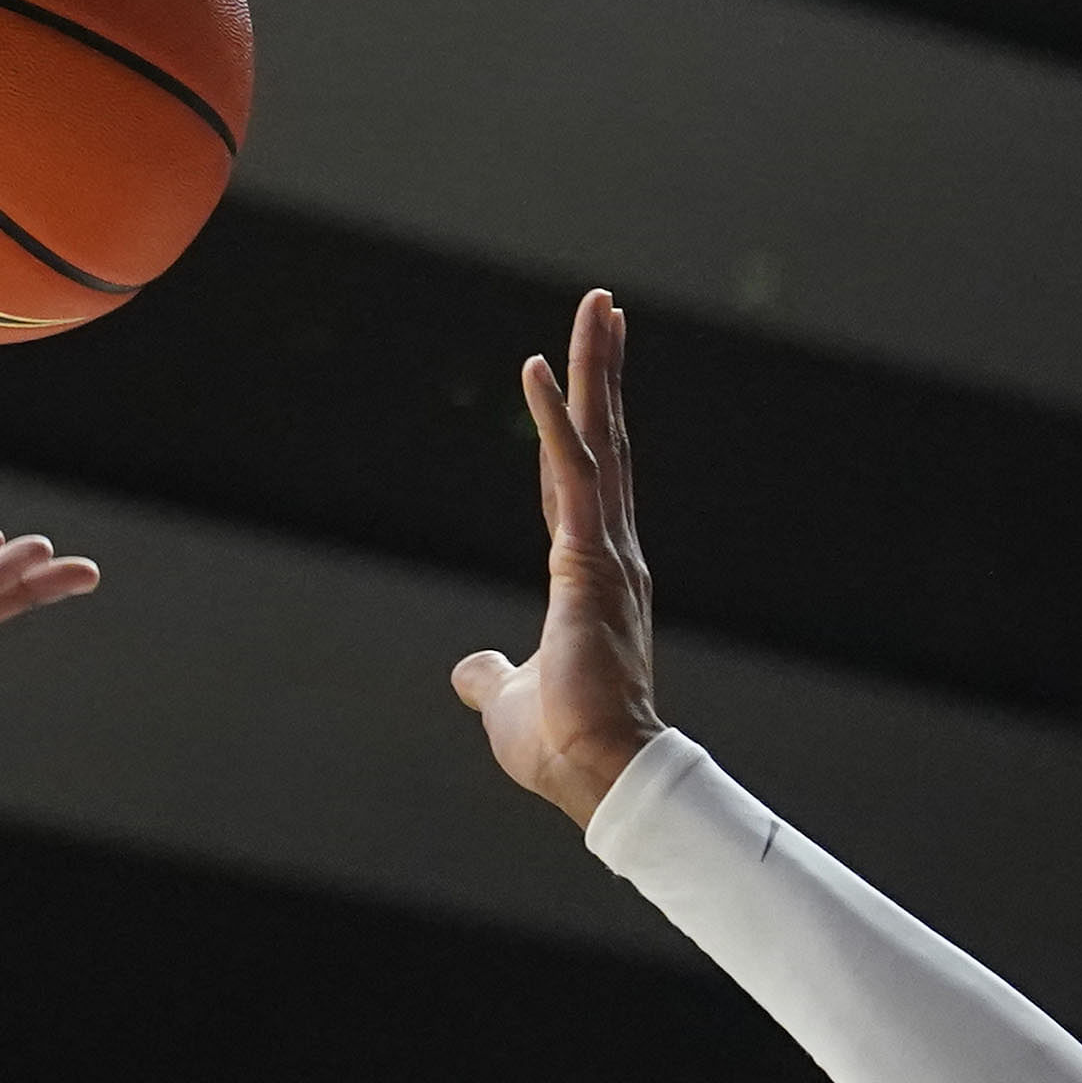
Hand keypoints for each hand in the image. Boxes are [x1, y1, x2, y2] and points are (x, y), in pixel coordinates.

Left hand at [450, 290, 665, 829]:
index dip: (579, 426)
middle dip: (604, 373)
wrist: (596, 775)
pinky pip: (569, 472)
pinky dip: (554, 419)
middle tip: (606, 308)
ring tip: (597, 307)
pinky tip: (538, 368)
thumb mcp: (509, 699)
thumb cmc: (563, 745)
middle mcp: (610, 551)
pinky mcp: (588, 561)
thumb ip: (492, 674)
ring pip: (598, 440)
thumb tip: (471, 670)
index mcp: (592, 575)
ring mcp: (605, 552)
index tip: (583, 375)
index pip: (581, 482)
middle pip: (604, 442)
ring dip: (594, 370)